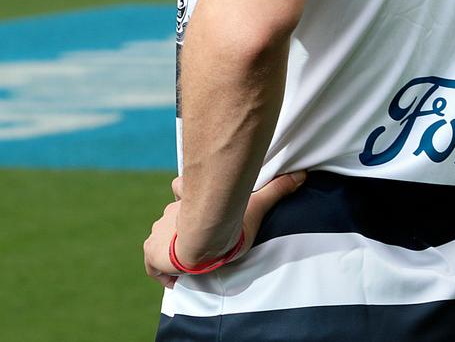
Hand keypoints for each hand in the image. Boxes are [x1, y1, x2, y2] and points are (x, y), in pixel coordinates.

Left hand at [144, 170, 305, 287]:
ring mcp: (159, 230)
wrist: (200, 238)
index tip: (193, 209)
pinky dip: (161, 271)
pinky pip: (153, 264)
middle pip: (173, 219)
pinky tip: (175, 279)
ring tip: (191, 261)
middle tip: (200, 243)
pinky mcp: (152, 252)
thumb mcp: (254, 204)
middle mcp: (172, 212)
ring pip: (163, 239)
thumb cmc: (227, 219)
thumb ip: (276, 189)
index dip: (185, 197)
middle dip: (184, 229)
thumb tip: (302, 175)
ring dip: (174, 249)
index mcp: (191, 198)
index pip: (181, 191)